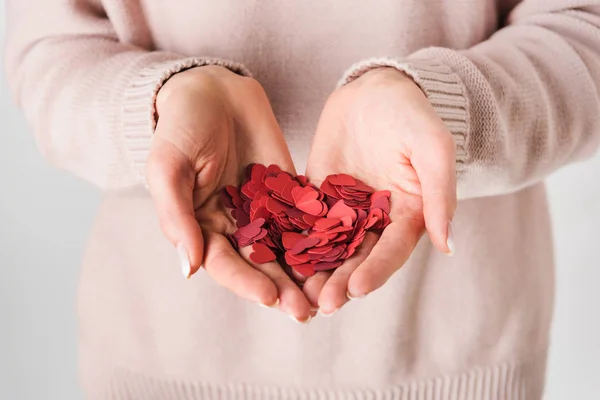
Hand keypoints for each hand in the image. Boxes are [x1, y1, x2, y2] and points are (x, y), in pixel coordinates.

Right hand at [146, 66, 312, 321]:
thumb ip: (176, 216)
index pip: (225, 264)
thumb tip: (189, 269)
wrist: (213, 90)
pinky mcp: (288, 192)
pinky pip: (304, 218)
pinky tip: (339, 254)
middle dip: (281, 289)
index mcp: (202, 226)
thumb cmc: (182, 127)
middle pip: (260, 265)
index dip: (246, 282)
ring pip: (285, 249)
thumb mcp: (168, 167)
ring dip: (303, 274)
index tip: (269, 297)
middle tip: (305, 311)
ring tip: (325, 295)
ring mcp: (264, 210)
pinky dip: (320, 238)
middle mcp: (235, 225)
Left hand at [303, 67, 456, 313]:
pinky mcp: (317, 197)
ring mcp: (344, 211)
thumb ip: (439, 193)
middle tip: (323, 303)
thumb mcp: (432, 147)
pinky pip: (304, 222)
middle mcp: (374, 220)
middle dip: (341, 282)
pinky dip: (293, 241)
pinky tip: (279, 258)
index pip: (392, 250)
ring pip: (329, 248)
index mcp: (406, 215)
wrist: (373, 89)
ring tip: (300, 294)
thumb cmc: (410, 115)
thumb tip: (448, 245)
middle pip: (358, 258)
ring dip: (317, 272)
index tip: (357, 289)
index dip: (376, 271)